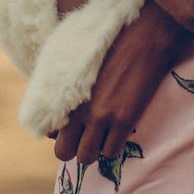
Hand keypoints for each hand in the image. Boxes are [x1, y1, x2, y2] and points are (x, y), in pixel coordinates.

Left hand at [53, 1, 191, 164]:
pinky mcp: (123, 120)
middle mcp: (77, 109)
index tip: (74, 126)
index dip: (62, 132)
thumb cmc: (111, 44)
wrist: (144, 36)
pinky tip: (119, 132)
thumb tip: (62, 109)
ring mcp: (100, 116)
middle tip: (87, 136)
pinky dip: (114, 146)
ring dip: (95, 149)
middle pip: (64, 152)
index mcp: (64, 93)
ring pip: (87, 157)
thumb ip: (66, 86)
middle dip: (75, 147)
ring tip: (104, 135)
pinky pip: (111, 152)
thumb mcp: (78, 63)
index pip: (49, 132)